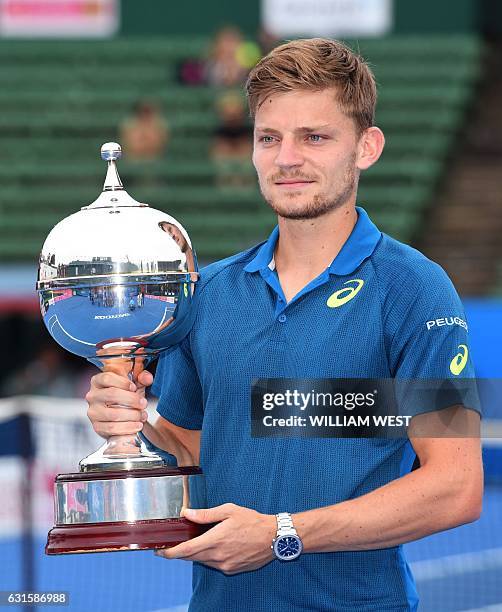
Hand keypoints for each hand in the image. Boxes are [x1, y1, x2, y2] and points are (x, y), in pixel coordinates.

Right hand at [85, 369, 152, 438]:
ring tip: (142, 416)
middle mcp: (93, 396)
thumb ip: (142, 378)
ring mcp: (93, 412)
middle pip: (112, 394)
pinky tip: (137, 425)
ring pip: (114, 414)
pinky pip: (113, 428)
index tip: (134, 388)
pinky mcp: (97, 427)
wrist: (122, 418)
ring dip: (133, 415)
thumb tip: (147, 378)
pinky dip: (128, 428)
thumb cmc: (125, 397)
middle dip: (132, 399)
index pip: (107, 378)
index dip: (123, 382)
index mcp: (98, 381)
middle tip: (143, 403)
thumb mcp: (134, 385)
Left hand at [156, 503, 276, 574]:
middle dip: (179, 552)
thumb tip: (186, 513)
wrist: (273, 537)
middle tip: (171, 545)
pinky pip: (214, 564)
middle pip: (191, 558)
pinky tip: (213, 547)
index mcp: (215, 540)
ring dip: (196, 553)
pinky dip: (209, 557)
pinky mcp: (232, 570)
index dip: (170, 552)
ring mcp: (225, 565)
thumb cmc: (252, 521)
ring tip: (195, 541)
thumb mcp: (228, 511)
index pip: (185, 551)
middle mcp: (218, 556)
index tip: (159, 551)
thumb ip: (205, 514)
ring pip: (202, 561)